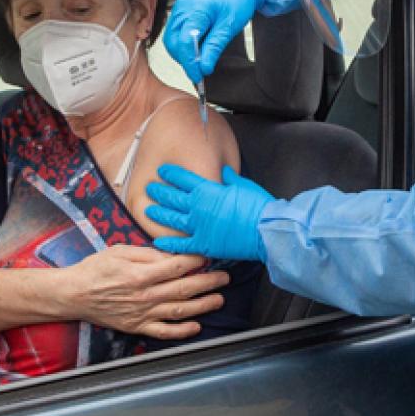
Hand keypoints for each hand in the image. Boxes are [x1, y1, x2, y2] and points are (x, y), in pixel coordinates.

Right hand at [59, 245, 229, 340]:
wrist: (74, 294)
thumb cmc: (95, 269)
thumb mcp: (119, 250)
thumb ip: (147, 253)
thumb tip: (171, 256)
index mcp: (141, 273)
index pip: (177, 266)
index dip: (196, 260)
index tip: (207, 255)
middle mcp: (145, 295)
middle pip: (185, 288)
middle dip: (209, 282)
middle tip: (225, 277)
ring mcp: (142, 313)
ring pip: (180, 311)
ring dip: (203, 305)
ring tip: (219, 299)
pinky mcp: (137, 327)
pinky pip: (164, 332)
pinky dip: (182, 331)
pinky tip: (196, 326)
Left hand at [146, 165, 272, 261]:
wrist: (266, 230)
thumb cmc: (258, 206)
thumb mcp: (243, 185)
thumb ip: (229, 178)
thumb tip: (223, 171)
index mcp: (207, 189)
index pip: (183, 178)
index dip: (171, 174)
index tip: (162, 171)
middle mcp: (198, 207)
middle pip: (172, 197)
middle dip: (159, 192)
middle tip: (149, 188)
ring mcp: (199, 227)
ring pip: (172, 219)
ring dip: (159, 214)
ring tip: (148, 210)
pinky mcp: (203, 244)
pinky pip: (181, 244)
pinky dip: (169, 243)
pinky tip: (158, 240)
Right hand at [164, 0, 261, 83]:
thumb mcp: (230, 25)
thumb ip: (214, 47)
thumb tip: (204, 67)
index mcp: (196, 8)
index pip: (185, 42)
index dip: (190, 63)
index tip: (198, 76)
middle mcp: (182, 7)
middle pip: (173, 42)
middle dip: (184, 59)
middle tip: (200, 70)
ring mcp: (179, 7)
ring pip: (172, 38)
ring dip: (182, 52)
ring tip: (200, 58)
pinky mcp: (181, 9)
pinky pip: (176, 31)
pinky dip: (183, 43)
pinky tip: (197, 47)